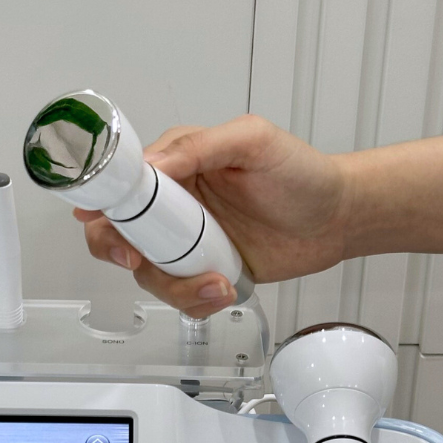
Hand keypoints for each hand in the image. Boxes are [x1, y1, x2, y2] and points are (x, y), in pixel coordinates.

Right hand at [75, 115, 349, 317]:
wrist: (336, 219)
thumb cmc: (300, 173)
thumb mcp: (252, 141)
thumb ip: (199, 147)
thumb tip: (151, 166)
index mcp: (175, 166)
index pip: (121, 186)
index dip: (105, 211)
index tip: (116, 232)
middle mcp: (173, 206)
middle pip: (117, 235)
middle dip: (123, 254)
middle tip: (142, 261)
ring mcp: (185, 243)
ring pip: (148, 274)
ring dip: (176, 286)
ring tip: (218, 282)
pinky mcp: (201, 273)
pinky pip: (178, 297)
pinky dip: (196, 302)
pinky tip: (225, 290)